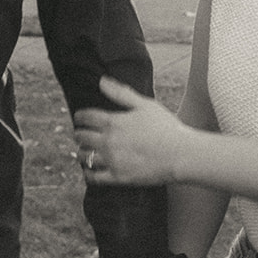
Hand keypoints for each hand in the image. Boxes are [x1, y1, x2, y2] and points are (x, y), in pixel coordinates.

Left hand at [73, 77, 189, 186]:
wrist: (180, 154)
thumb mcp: (145, 105)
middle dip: (79, 134)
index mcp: (113, 122)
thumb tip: (101, 81)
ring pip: (84, 156)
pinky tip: (90, 170)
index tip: (78, 118)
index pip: (86, 117)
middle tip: (80, 134)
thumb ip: (121, 93)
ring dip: (81, 152)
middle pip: (82, 136)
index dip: (80, 116)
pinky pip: (93, 177)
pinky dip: (88, 173)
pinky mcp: (117, 177)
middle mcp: (108, 141)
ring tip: (84, 151)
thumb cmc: (166, 127)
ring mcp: (111, 160)